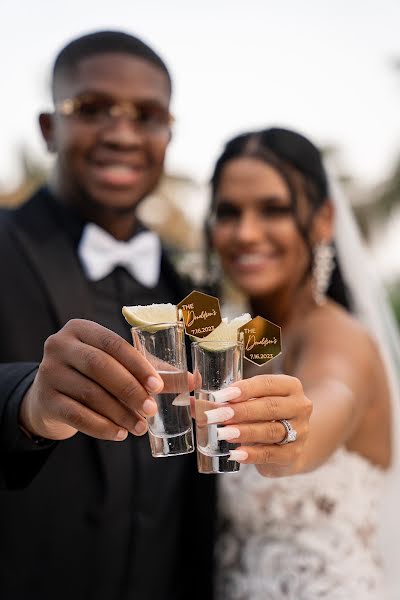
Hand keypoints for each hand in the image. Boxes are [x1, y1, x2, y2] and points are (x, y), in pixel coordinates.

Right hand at [19, 319, 164, 441]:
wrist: (48, 398)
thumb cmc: (91, 377)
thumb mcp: (115, 366)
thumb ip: (150, 371)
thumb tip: (191, 381)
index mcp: (80, 329)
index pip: (113, 343)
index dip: (137, 365)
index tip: (158, 386)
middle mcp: (59, 346)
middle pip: (100, 367)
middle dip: (130, 390)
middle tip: (151, 410)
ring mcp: (48, 372)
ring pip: (91, 393)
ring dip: (120, 413)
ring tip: (140, 427)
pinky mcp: (45, 400)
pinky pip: (77, 415)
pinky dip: (102, 427)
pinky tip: (119, 434)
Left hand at [204, 374, 311, 476]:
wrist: (291, 443)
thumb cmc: (264, 416)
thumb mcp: (251, 403)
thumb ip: (226, 401)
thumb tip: (192, 403)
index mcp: (290, 386)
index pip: (267, 383)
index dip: (244, 389)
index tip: (222, 395)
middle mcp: (300, 406)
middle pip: (269, 407)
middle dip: (241, 411)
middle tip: (217, 415)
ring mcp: (301, 431)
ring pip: (271, 431)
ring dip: (245, 432)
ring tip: (223, 433)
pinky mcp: (294, 454)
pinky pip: (272, 454)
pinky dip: (253, 455)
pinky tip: (236, 454)